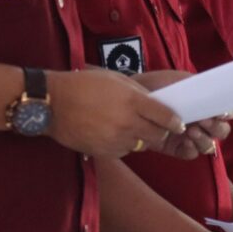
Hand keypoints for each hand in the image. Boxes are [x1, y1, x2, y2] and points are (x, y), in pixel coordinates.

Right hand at [47, 68, 183, 156]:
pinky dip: (126, 145)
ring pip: (142, 145)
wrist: (53, 103)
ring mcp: (115, 139)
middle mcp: (127, 123)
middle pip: (157, 135)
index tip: (178, 123)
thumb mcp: (115, 79)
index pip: (165, 117)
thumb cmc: (84, 85)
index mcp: (132, 101)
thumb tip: (155, 104)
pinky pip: (125, 151)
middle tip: (158, 126)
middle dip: (161, 132)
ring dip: (143, 138)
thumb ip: (138, 93)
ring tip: (133, 128)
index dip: (175, 121)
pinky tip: (116, 134)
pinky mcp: (104, 152)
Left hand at [132, 70, 232, 158]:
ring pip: (208, 145)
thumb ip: (197, 86)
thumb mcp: (179, 79)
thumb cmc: (158, 85)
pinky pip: (190, 154)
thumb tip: (215, 91)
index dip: (229, 113)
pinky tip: (184, 140)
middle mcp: (201, 122)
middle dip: (216, 127)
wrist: (133, 94)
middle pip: (221, 132)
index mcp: (206, 105)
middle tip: (204, 120)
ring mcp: (189, 136)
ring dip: (204, 139)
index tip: (221, 111)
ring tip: (191, 130)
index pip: (227, 113)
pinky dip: (191, 148)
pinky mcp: (175, 147)